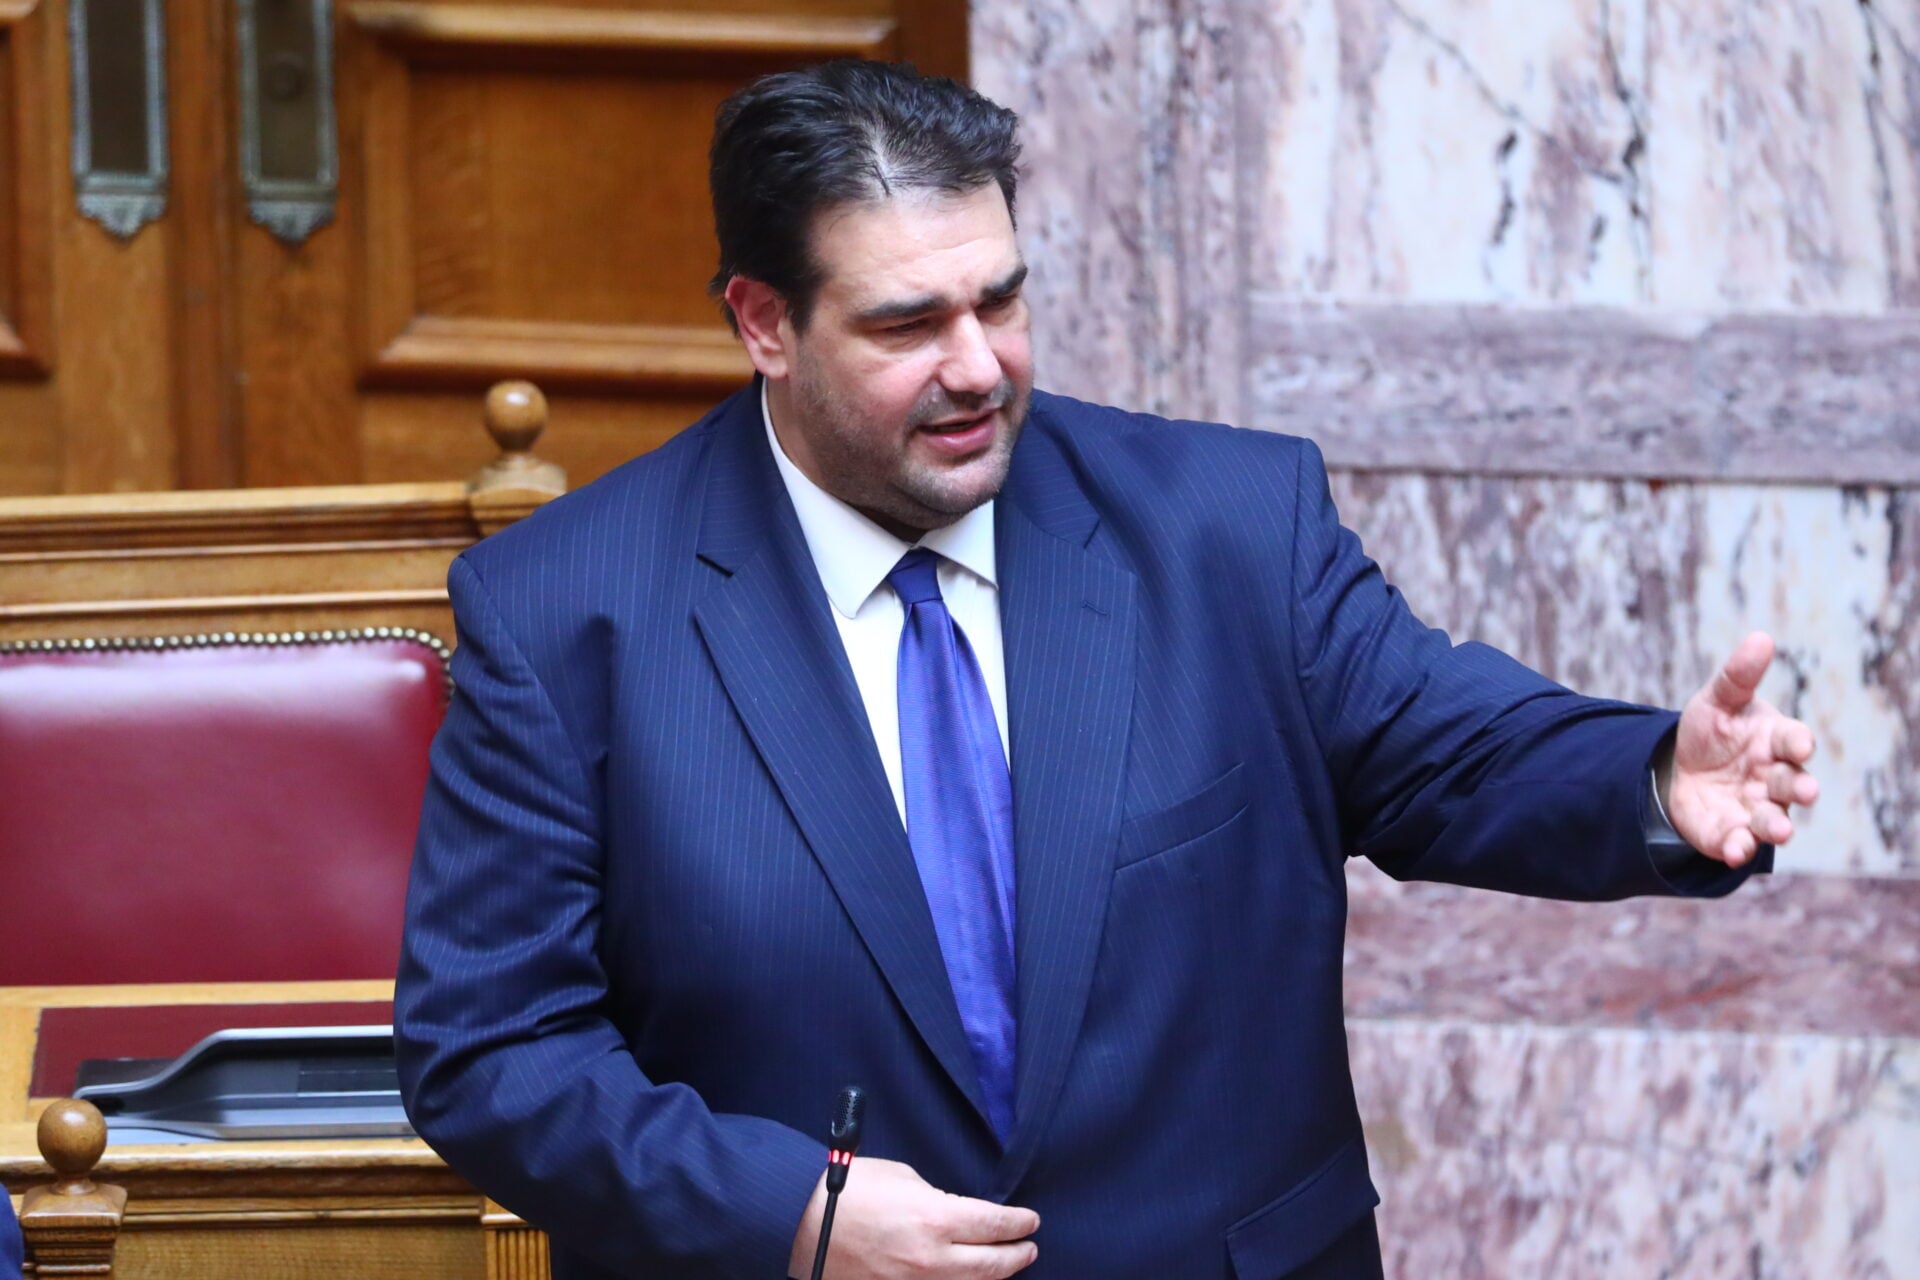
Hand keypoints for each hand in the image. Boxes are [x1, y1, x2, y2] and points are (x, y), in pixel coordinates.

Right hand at [787, 1157, 1039, 1279]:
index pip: (995, 1225)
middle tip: (1029, 1246)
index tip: (1030, 1220)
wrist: (797, 1225)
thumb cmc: (847, 1191)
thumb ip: (936, 1198)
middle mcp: (932, 1259)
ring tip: (1005, 1266)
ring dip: (993, 1277)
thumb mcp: (902, 1178)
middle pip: (993, 1265)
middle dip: (1017, 1254)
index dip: (1019, 1223)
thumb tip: (954, 1214)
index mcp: (936, 1219)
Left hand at [1667, 631, 1818, 865]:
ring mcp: (1756, 808)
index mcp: (1775, 741)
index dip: (1798, 742)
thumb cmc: (1712, 730)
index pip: (1795, 740)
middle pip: (1793, 783)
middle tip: (1805, 791)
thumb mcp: (1717, 699)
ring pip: (1774, 819)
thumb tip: (1761, 637)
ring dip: (1777, 826)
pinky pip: (1740, 843)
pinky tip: (1734, 850)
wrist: (1680, 769)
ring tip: (1780, 831)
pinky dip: (1739, 848)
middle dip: (1800, 787)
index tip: (1800, 744)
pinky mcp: (1733, 833)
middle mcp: (1774, 778)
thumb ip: (1737, 675)